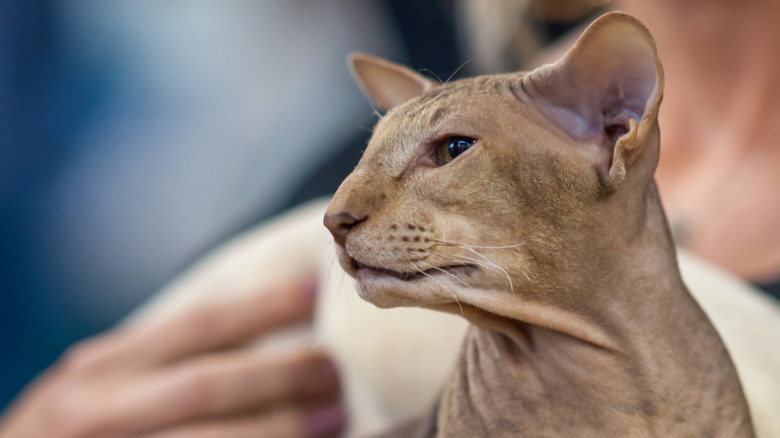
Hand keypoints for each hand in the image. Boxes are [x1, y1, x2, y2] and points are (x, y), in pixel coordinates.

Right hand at [0, 279, 343, 437]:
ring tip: (334, 418)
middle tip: (333, 370)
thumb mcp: (100, 383)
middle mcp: (103, 409)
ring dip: (281, 428)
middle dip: (282, 376)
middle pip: (211, 383)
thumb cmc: (70, 431)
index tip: (315, 292)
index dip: (265, 307)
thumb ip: (157, 361)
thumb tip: (255, 335)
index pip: (198, 326)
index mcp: (104, 368)